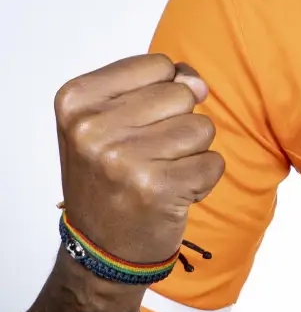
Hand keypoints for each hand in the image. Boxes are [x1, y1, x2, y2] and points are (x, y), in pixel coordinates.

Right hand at [55, 54, 224, 263]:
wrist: (102, 246)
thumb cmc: (111, 174)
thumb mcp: (112, 118)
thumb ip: (156, 86)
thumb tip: (198, 84)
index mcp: (76, 99)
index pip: (158, 65)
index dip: (162, 94)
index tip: (136, 127)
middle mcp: (92, 127)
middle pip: (183, 95)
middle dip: (178, 124)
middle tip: (149, 156)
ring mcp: (123, 159)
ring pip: (202, 128)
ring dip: (192, 153)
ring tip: (161, 174)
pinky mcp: (157, 188)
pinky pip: (214, 162)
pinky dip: (203, 179)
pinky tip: (172, 194)